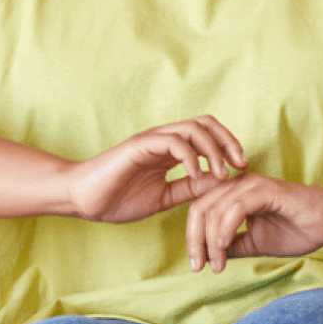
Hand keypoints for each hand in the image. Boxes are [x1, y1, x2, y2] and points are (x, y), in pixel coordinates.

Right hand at [65, 116, 247, 223]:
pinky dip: (191, 157)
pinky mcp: (139, 145)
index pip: (207, 135)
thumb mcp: (163, 197)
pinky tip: (197, 176)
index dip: (228, 148)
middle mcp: (164, 139)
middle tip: (241, 165)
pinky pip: (172, 142)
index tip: (242, 170)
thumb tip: (219, 184)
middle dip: (229, 141)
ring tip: (221, 174)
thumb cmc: (116, 198)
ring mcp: (152, 140)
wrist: (81, 199)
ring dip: (214, 150)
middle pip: (206, 124)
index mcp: (170, 150)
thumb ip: (188, 189)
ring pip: (193, 128)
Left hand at [185, 173, 322, 272]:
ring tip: (216, 264)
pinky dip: (225, 228)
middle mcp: (239, 184)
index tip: (196, 264)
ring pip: (215, 208)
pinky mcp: (267, 189)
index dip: (192, 236)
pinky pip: (236, 207)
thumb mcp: (256, 243)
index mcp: (234, 194)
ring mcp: (252, 185)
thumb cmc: (297, 229)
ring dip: (210, 240)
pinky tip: (224, 246)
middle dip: (194, 239)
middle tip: (199, 266)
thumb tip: (209, 257)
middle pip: (200, 207)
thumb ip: (233, 246)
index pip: (200, 209)